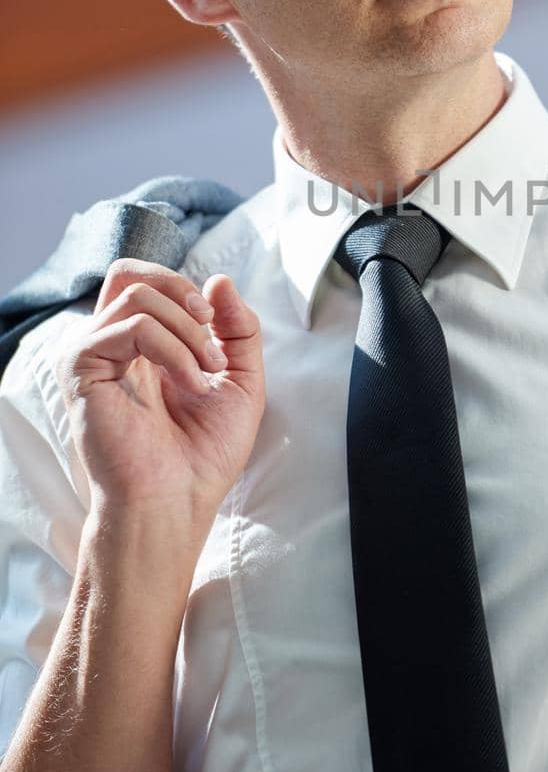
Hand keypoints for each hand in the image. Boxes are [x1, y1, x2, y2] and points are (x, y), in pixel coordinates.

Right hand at [54, 261, 265, 536]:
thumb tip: (218, 279)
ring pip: (136, 294)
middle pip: (130, 273)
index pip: (148, 282)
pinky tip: (192, 383)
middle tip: (210, 329)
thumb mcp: (241, 379)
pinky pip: (130, 326)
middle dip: (181, 291)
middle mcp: (113, 346)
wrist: (180, 498)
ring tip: (206, 373)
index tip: (218, 326)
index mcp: (142, 345)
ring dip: (187, 330)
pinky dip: (173, 348)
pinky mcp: (82, 370)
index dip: (187, 290)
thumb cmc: (205, 451)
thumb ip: (239, 327)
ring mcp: (94, 356)